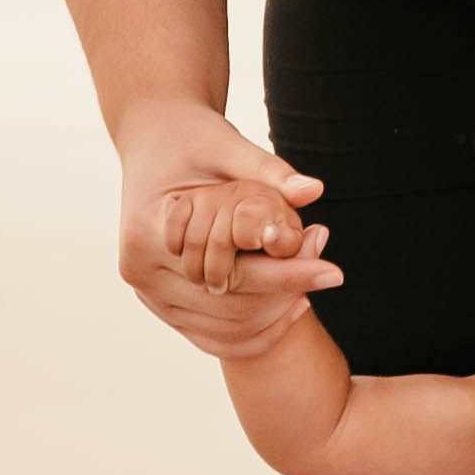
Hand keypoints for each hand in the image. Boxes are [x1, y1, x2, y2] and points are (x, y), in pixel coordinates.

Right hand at [116, 103, 340, 349]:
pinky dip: (252, 330)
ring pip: (224, 331)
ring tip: (310, 292)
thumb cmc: (191, 140)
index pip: (232, 272)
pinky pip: (211, 335)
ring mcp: (146, 292)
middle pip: (230, 308)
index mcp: (148, 232)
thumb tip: (313, 190)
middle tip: (329, 276)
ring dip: (271, 318)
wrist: (154, 142)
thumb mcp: (229, 147)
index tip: (333, 271)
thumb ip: (269, 172)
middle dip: (283, 297)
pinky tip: (288, 304)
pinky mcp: (158, 301)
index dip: (288, 274)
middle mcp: (141, 271)